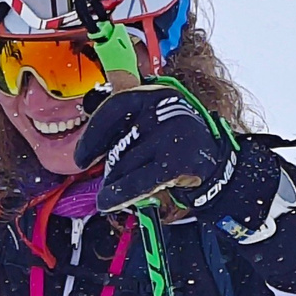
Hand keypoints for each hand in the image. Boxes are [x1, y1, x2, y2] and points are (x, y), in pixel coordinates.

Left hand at [75, 84, 237, 214]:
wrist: (215, 166)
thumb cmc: (174, 145)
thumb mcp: (152, 123)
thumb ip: (123, 124)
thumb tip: (83, 144)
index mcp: (156, 93)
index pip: (116, 108)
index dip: (94, 134)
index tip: (80, 157)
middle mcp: (166, 108)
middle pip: (119, 142)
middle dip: (112, 165)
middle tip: (113, 178)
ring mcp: (175, 133)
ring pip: (125, 164)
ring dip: (118, 182)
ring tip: (122, 189)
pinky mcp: (180, 161)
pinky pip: (137, 181)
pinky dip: (119, 194)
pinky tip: (107, 202)